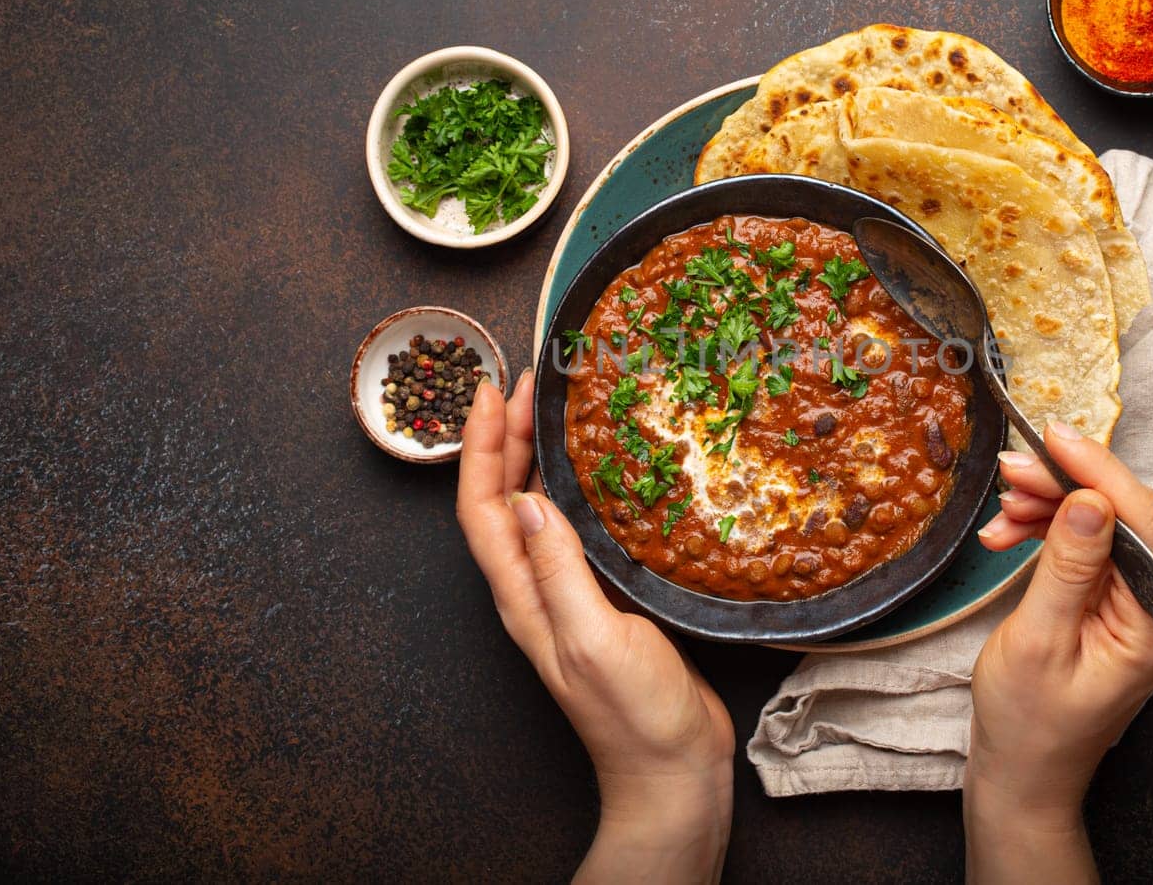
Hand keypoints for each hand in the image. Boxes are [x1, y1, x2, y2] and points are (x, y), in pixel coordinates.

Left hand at [456, 370, 734, 883]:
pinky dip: (576, 488)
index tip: (492, 391)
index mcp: (522, 597)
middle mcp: (535, 590)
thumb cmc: (634, 715)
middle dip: (504, 437)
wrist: (672, 769)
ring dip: (535, 457)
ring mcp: (567, 596)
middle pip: (502, 501)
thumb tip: (529, 501)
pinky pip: (574, 530)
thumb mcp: (595, 638)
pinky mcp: (603, 600)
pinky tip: (602, 471)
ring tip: (553, 410)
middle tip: (526, 383)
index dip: (480, 447)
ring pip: (536, 511)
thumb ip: (559, 571)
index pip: (481, 508)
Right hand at [963, 420, 1152, 883]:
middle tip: (1009, 469)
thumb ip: (1067, 568)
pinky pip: (1084, 550)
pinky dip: (1044, 533)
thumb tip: (1091, 500)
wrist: (1022, 777)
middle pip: (1122, 517)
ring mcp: (1135, 607)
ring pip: (1099, 527)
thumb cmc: (1029, 726)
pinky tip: (1007, 535)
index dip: (1098, 470)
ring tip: (1000, 512)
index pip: (1141, 522)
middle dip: (1064, 485)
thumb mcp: (1039, 641)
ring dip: (1047, 507)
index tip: (1053, 436)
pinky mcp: (1109, 606)